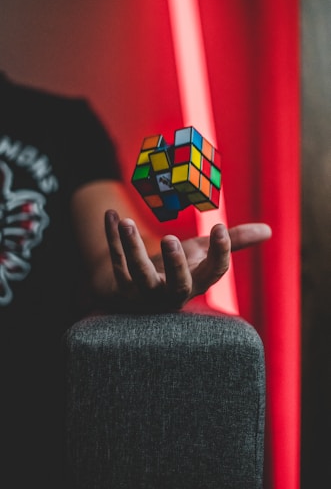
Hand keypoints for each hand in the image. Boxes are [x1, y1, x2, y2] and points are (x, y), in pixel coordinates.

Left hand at [104, 209, 270, 311]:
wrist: (141, 287)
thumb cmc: (178, 268)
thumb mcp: (203, 253)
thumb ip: (232, 242)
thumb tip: (268, 230)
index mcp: (196, 283)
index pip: (213, 274)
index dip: (220, 254)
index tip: (220, 228)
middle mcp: (171, 293)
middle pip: (176, 287)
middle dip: (175, 265)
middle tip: (171, 239)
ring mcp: (143, 292)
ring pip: (137, 275)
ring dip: (132, 248)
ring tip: (127, 222)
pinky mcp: (121, 285)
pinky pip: (116, 262)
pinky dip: (111, 239)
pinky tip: (110, 214)